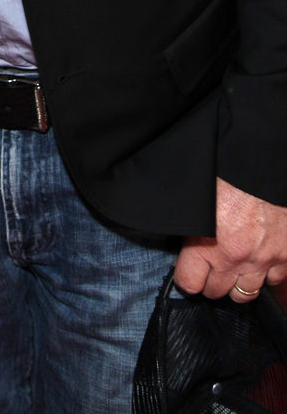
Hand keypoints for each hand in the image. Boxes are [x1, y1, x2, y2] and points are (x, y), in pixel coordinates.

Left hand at [174, 178, 286, 301]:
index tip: (187, 270)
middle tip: (209, 267)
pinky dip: (266, 274)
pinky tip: (258, 260)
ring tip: (233, 268)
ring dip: (238, 282)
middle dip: (210, 281)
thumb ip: (189, 221)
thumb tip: (179, 231)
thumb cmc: (225, 171)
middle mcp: (234, 258)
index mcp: (205, 243)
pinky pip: (274, 280)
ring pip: (246, 293)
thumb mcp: (196, 196)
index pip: (188, 283)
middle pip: (216, 292)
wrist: (262, 162)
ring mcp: (262, 260)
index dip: (185, 277)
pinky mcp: (284, 256)